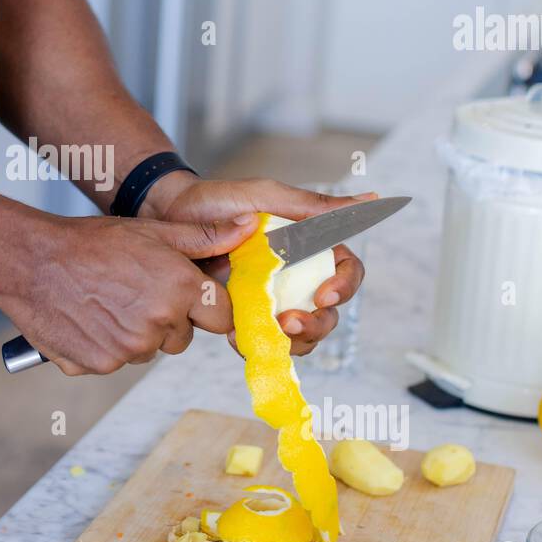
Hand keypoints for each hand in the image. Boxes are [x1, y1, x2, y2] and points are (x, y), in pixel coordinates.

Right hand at [0, 213, 257, 374]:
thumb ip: (205, 236)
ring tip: (107, 302)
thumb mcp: (153, 231)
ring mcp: (130, 349)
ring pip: (148, 350)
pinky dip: (105, 346)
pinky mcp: (101, 366)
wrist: (31, 262)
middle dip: (166, 319)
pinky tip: (89, 319)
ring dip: (135, 333)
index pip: (220, 317)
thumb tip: (248, 227)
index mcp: (180, 289)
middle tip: (134, 291)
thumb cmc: (90, 243)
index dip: (203, 306)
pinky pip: (116, 362)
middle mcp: (160, 324)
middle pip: (182, 337)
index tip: (184, 296)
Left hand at [143, 174, 371, 355]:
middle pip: (328, 312)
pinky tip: (237, 337)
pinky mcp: (243, 315)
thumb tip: (372, 199)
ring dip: (291, 342)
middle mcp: (295, 276)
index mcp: (309, 246)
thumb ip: (313, 206)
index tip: (324, 294)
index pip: (346, 271)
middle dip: (316, 324)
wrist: (169, 217)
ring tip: (266, 333)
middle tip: (289, 322)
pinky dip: (256, 345)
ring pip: (300, 334)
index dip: (344, 287)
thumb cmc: (218, 201)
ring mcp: (270, 299)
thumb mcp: (266, 197)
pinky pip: (261, 340)